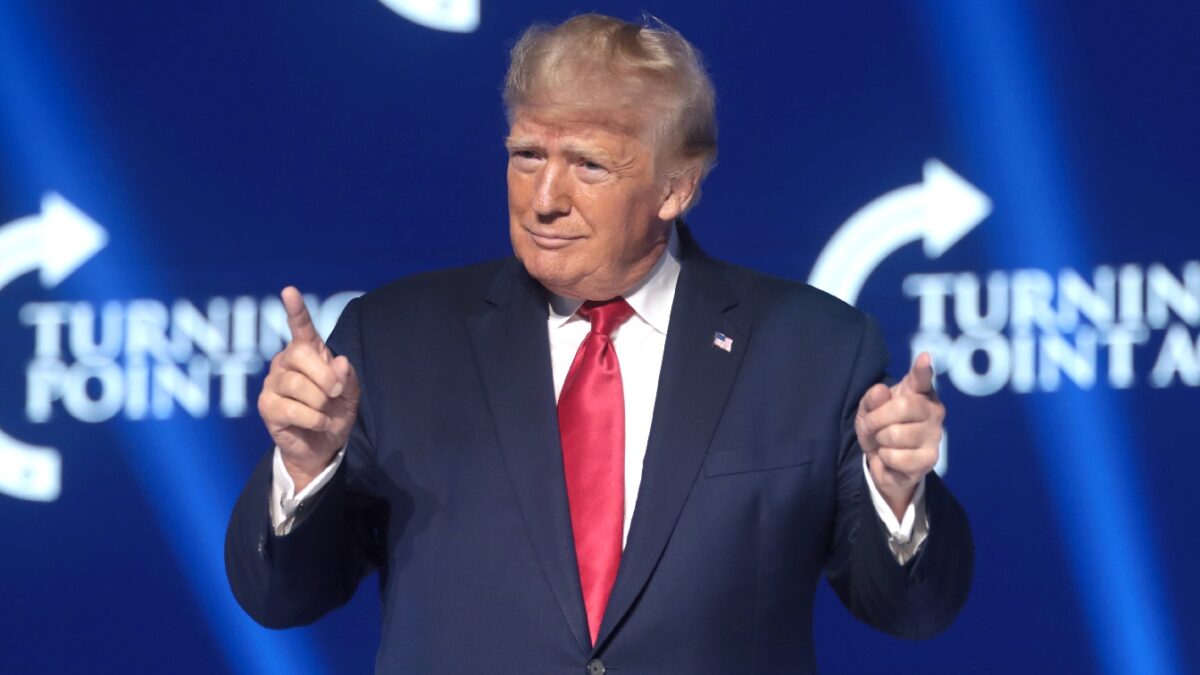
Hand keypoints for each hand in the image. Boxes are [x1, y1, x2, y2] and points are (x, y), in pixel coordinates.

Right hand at [257, 287, 359, 491]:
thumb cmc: (335, 413)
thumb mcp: (350, 394)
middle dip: (325, 376)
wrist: (323, 446)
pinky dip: (313, 418)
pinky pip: (292, 408)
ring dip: (320, 402)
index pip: (300, 327)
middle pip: (300, 355)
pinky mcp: (267, 406)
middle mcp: (285, 362)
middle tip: (336, 392)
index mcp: (307, 353)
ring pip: (298, 384)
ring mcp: (273, 383)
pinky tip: (318, 423)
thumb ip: (347, 377)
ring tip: (326, 412)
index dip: (296, 310)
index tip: (290, 291)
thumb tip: (340, 361)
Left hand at [855, 352, 942, 519]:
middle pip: (902, 407)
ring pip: (895, 434)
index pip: (922, 379)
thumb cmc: (880, 427)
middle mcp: (933, 411)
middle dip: (876, 419)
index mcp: (919, 393)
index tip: (924, 358)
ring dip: (880, 441)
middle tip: (873, 427)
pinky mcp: (930, 459)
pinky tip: (892, 458)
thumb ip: (872, 399)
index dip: (922, 369)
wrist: (883, 462)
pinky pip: (897, 457)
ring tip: (884, 443)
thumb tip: (881, 391)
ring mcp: (934, 436)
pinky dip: (886, 458)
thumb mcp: (868, 410)